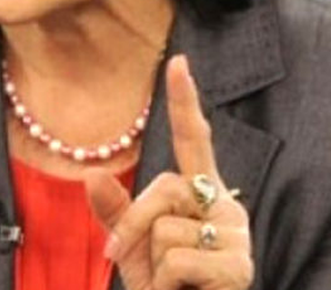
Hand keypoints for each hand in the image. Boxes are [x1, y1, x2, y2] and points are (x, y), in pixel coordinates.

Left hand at [85, 55, 252, 289]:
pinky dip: (168, 285)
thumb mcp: (133, 252)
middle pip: (163, 189)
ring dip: (153, 265)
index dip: (185, 103)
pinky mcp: (239, 267)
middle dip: (132, 225)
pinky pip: (177, 259)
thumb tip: (91, 175)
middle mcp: (227, 206)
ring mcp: (237, 235)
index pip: (194, 140)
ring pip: (165, 230)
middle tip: (120, 257)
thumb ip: (116, 214)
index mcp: (203, 194)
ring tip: (175, 284)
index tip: (178, 62)